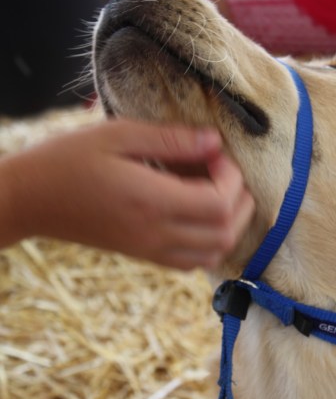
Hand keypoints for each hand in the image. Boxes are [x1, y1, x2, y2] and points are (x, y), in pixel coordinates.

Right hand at [0, 119, 254, 269]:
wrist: (31, 200)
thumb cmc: (68, 160)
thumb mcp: (118, 135)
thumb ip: (171, 140)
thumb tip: (215, 142)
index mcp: (151, 200)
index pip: (219, 203)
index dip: (232, 177)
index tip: (217, 153)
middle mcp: (156, 233)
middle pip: (225, 233)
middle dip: (240, 201)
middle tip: (224, 171)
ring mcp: (150, 250)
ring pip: (214, 254)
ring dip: (230, 224)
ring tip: (218, 192)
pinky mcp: (143, 256)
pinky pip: (191, 263)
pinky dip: (210, 243)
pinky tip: (199, 215)